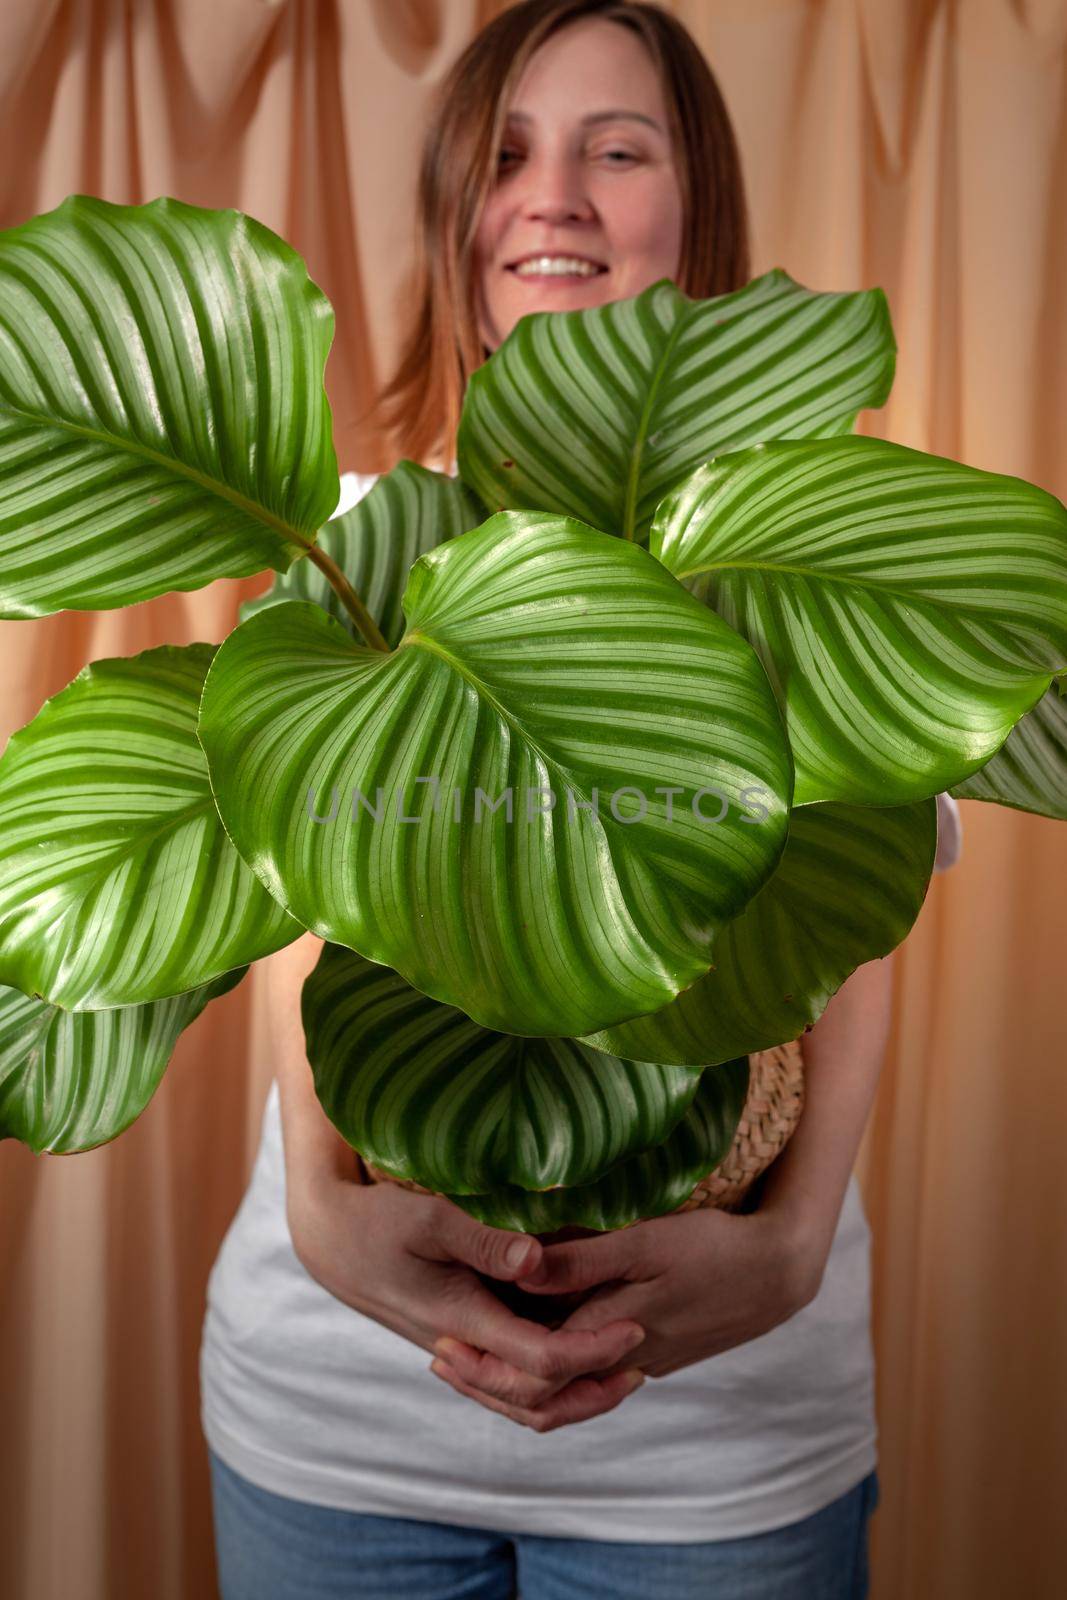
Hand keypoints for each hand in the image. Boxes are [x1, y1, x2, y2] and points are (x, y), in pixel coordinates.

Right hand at [285, 1161, 647, 1430]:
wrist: (335, 1246)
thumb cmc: (381, 1224)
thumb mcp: (429, 1217)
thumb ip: (483, 1237)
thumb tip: (537, 1258)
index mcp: (463, 1321)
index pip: (540, 1360)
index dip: (593, 1351)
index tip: (634, 1325)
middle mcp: (465, 1348)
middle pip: (537, 1400)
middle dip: (593, 1389)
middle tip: (641, 1359)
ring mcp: (462, 1352)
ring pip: (522, 1402)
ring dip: (574, 1395)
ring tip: (621, 1371)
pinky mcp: (461, 1343)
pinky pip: (509, 1382)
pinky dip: (548, 1383)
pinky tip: (578, 1356)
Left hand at [431, 1205, 821, 1422]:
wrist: (778, 1272)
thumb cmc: (712, 1247)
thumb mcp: (645, 1241)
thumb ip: (581, 1260)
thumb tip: (519, 1268)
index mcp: (611, 1333)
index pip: (532, 1370)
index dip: (482, 1364)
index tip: (441, 1342)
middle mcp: (621, 1359)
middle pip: (543, 1395)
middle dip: (489, 1380)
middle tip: (442, 1356)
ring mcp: (641, 1360)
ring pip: (568, 1391)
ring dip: (520, 1378)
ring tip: (477, 1350)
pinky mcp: (656, 1351)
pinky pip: (594, 1373)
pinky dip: (557, 1367)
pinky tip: (539, 1333)